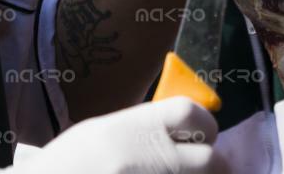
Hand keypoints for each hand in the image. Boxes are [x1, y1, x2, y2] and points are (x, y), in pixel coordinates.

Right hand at [13, 97, 227, 173]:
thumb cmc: (69, 164)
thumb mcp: (104, 132)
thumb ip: (146, 129)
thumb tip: (187, 132)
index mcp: (133, 129)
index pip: (191, 115)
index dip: (206, 125)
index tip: (204, 136)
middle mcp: (146, 160)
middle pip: (210, 162)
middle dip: (213, 167)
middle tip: (205, 170)